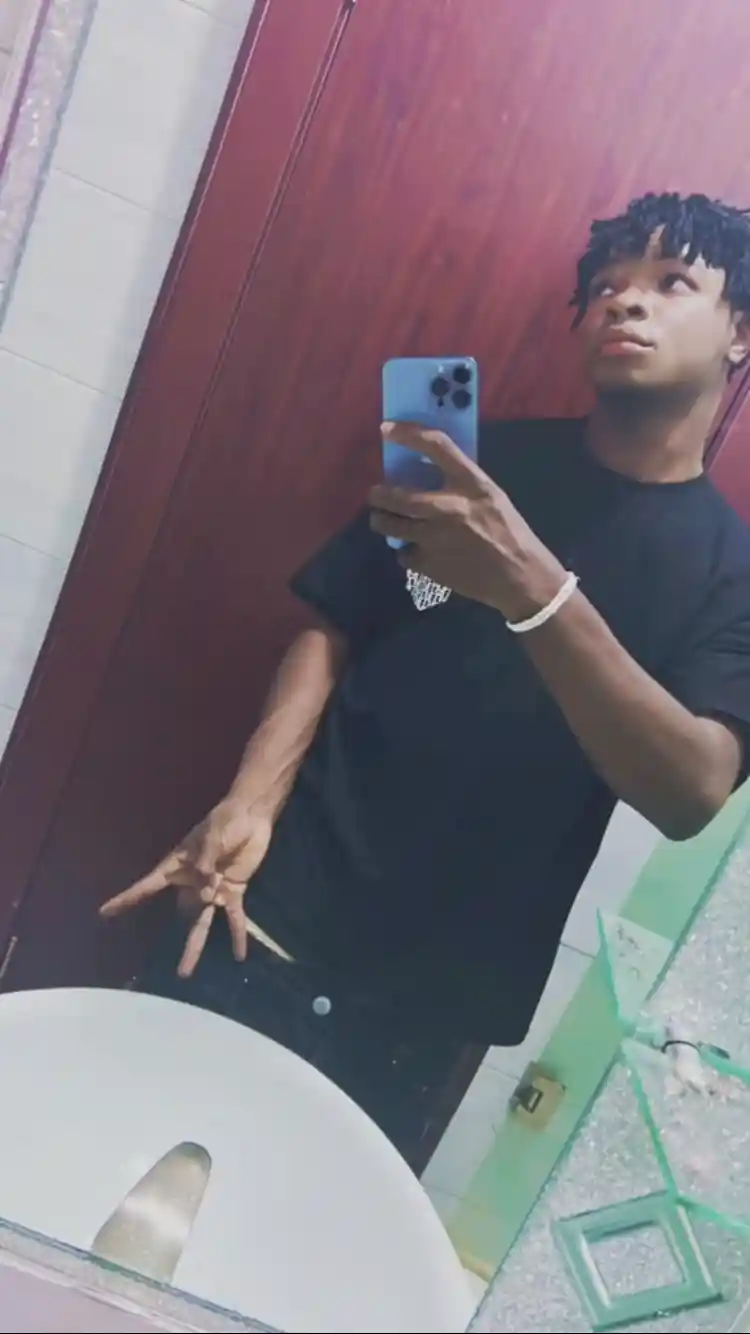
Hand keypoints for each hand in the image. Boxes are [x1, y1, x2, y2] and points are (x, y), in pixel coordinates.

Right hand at [99, 798, 273, 977]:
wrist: (252, 815)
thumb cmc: (226, 821)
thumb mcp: (212, 836)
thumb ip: (206, 862)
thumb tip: (206, 892)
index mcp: (177, 866)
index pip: (148, 885)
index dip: (127, 899)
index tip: (104, 913)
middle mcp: (191, 882)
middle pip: (180, 911)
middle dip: (176, 932)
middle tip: (167, 965)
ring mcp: (213, 889)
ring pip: (202, 923)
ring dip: (194, 947)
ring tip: (184, 973)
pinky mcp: (234, 891)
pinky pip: (235, 917)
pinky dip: (238, 935)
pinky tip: (239, 955)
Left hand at [370, 422, 567, 621]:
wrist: (519, 577)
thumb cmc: (509, 532)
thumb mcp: (491, 497)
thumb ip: (462, 483)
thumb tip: (427, 471)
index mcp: (472, 484)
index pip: (436, 446)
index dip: (407, 433)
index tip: (386, 430)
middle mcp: (449, 507)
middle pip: (397, 494)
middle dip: (378, 494)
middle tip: (375, 494)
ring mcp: (435, 537)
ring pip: (390, 525)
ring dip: (382, 521)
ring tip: (383, 520)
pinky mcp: (429, 564)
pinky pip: (402, 553)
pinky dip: (406, 551)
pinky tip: (415, 550)